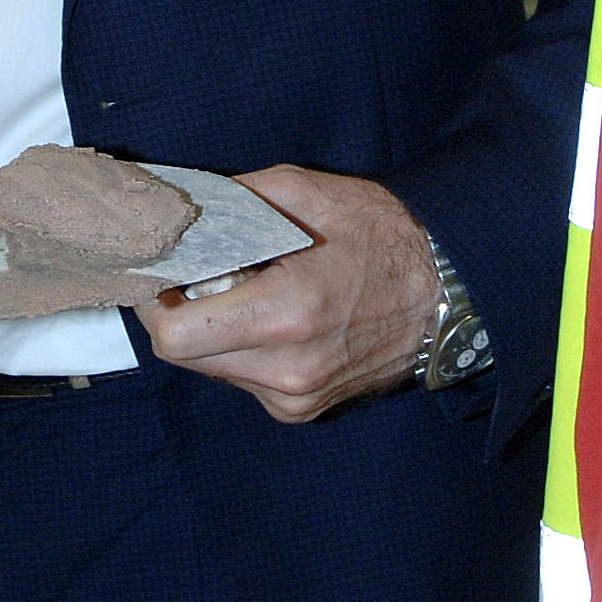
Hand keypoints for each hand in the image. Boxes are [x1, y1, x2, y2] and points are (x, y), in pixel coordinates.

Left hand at [138, 168, 439, 425]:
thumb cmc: (385, 237)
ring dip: (211, 332)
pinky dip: (241, 349)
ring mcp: (296, 396)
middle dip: (179, 313)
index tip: (160, 273)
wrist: (449, 292)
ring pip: (211, 368)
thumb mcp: (311, 193)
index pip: (176, 336)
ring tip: (246, 292)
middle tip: (198, 274)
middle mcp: (288, 367)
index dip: (153, 303)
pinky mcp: (301, 408)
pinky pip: (242, 379)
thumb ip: (237, 198)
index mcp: (288, 310)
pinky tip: (272, 319)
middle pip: (184, 355)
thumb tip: (180, 203)